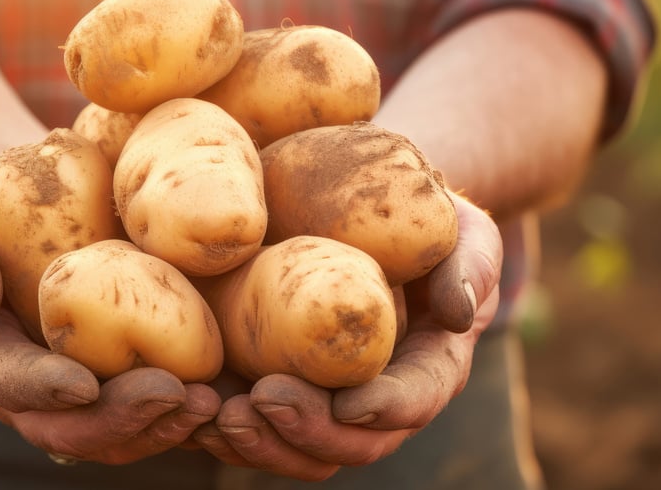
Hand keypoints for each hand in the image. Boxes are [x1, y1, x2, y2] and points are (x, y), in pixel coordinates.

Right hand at [0, 183, 220, 463]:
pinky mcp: (114, 383)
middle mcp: (29, 393)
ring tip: (207, 403)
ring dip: (161, 426)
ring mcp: (74, 394)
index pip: (8, 383)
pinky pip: (146, 414)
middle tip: (174, 394)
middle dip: (121, 420)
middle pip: (68, 429)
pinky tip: (221, 394)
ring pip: (113, 436)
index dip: (43, 390)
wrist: (15, 227)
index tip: (84, 384)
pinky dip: (180, 414)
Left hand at [192, 192, 502, 479]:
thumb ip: (470, 262)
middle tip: (263, 400)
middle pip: (350, 442)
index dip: (387, 409)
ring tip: (219, 414)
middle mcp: (375, 394)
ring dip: (258, 442)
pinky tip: (190, 405)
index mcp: (427, 363)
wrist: (363, 212)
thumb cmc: (420, 219)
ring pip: (297, 447)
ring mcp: (322, 395)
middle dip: (308, 431)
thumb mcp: (460, 228)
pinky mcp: (276, 382)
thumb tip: (459, 314)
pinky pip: (253, 424)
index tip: (352, 403)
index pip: (416, 399)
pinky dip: (222, 426)